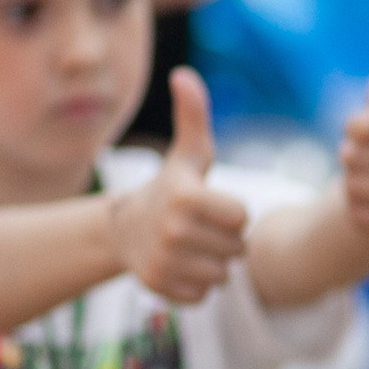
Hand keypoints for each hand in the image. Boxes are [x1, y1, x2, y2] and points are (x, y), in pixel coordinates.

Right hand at [111, 68, 248, 302]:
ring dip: (214, 263)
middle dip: (226, 240)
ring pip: (223, 275)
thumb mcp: (188, 154)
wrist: (125, 230)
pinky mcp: (159, 287)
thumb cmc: (172, 188)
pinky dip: (198, 284)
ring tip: (191, 246)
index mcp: (185, 197)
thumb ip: (194, 116)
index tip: (212, 206)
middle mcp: (171, 230)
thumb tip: (184, 74)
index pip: (243, 217)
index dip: (233, 213)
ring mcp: (163, 261)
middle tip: (200, 228)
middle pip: (237, 249)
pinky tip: (181, 265)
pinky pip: (205, 295)